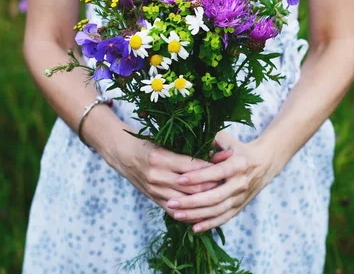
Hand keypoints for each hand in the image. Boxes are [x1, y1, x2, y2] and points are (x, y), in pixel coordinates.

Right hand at [110, 129, 232, 217]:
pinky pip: (176, 211)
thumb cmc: (148, 144)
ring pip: (187, 201)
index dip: (213, 167)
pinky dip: (191, 211)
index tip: (228, 163)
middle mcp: (157, 176)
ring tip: (223, 196)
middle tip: (230, 182)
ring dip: (205, 200)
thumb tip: (216, 150)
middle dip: (214, 185)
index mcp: (161, 157)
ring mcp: (155, 190)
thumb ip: (188, 148)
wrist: (123, 155)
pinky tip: (205, 210)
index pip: (193, 166)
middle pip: (193, 187)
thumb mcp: (166, 141)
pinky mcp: (154, 199)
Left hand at [165, 131, 277, 232]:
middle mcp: (241, 182)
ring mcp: (241, 197)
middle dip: (192, 201)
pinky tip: (193, 228)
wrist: (264, 163)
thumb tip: (188, 140)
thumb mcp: (226, 140)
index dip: (198, 177)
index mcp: (238, 164)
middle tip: (171, 202)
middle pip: (215, 196)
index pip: (216, 173)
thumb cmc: (237, 148)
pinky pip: (223, 218)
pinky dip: (209, 224)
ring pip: (217, 210)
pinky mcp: (240, 207)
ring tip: (176, 214)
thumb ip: (208, 140)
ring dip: (196, 214)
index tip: (179, 179)